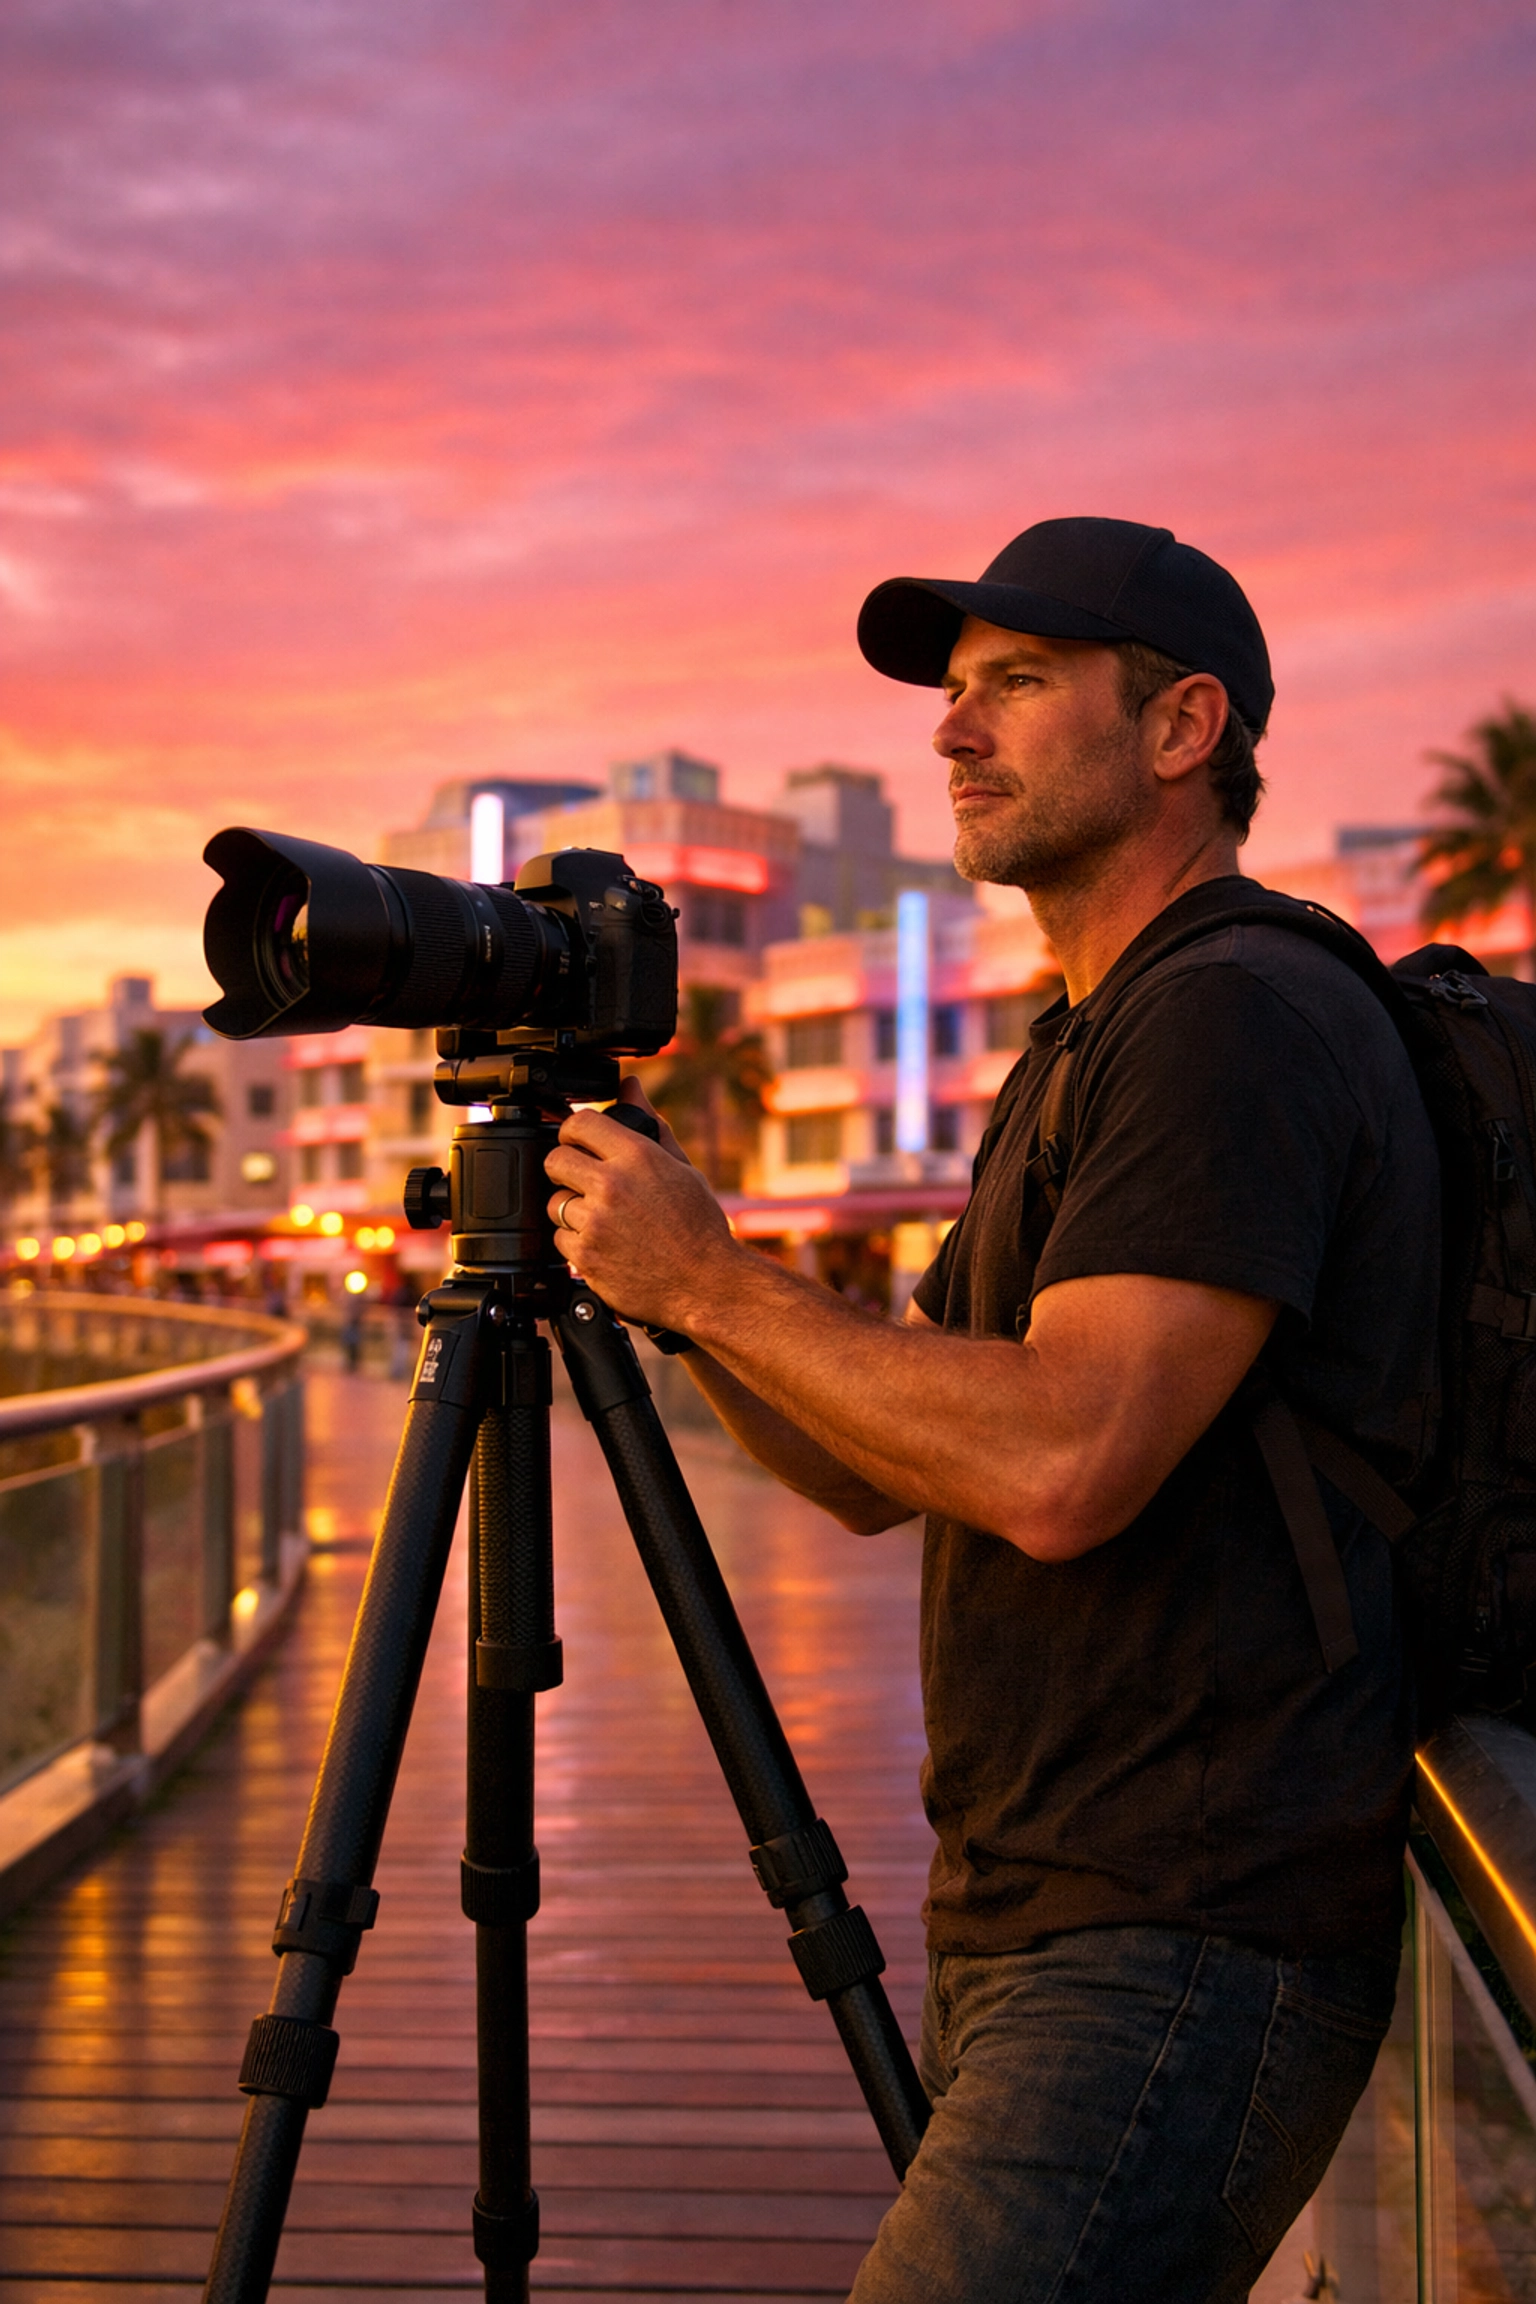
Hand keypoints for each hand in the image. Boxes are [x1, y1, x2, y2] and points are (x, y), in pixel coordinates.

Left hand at [545, 1084, 736, 1328]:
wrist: (706, 1283)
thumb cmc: (699, 1227)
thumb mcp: (682, 1168)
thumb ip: (650, 1125)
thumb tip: (631, 1087)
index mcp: (637, 1157)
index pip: (579, 1122)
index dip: (574, 1130)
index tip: (577, 1141)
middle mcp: (613, 1185)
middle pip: (556, 1159)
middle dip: (566, 1168)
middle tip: (583, 1181)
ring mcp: (596, 1222)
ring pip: (555, 1202)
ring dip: (571, 1210)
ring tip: (603, 1220)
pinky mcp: (585, 1256)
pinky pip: (559, 1238)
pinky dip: (576, 1243)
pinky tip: (605, 1244)